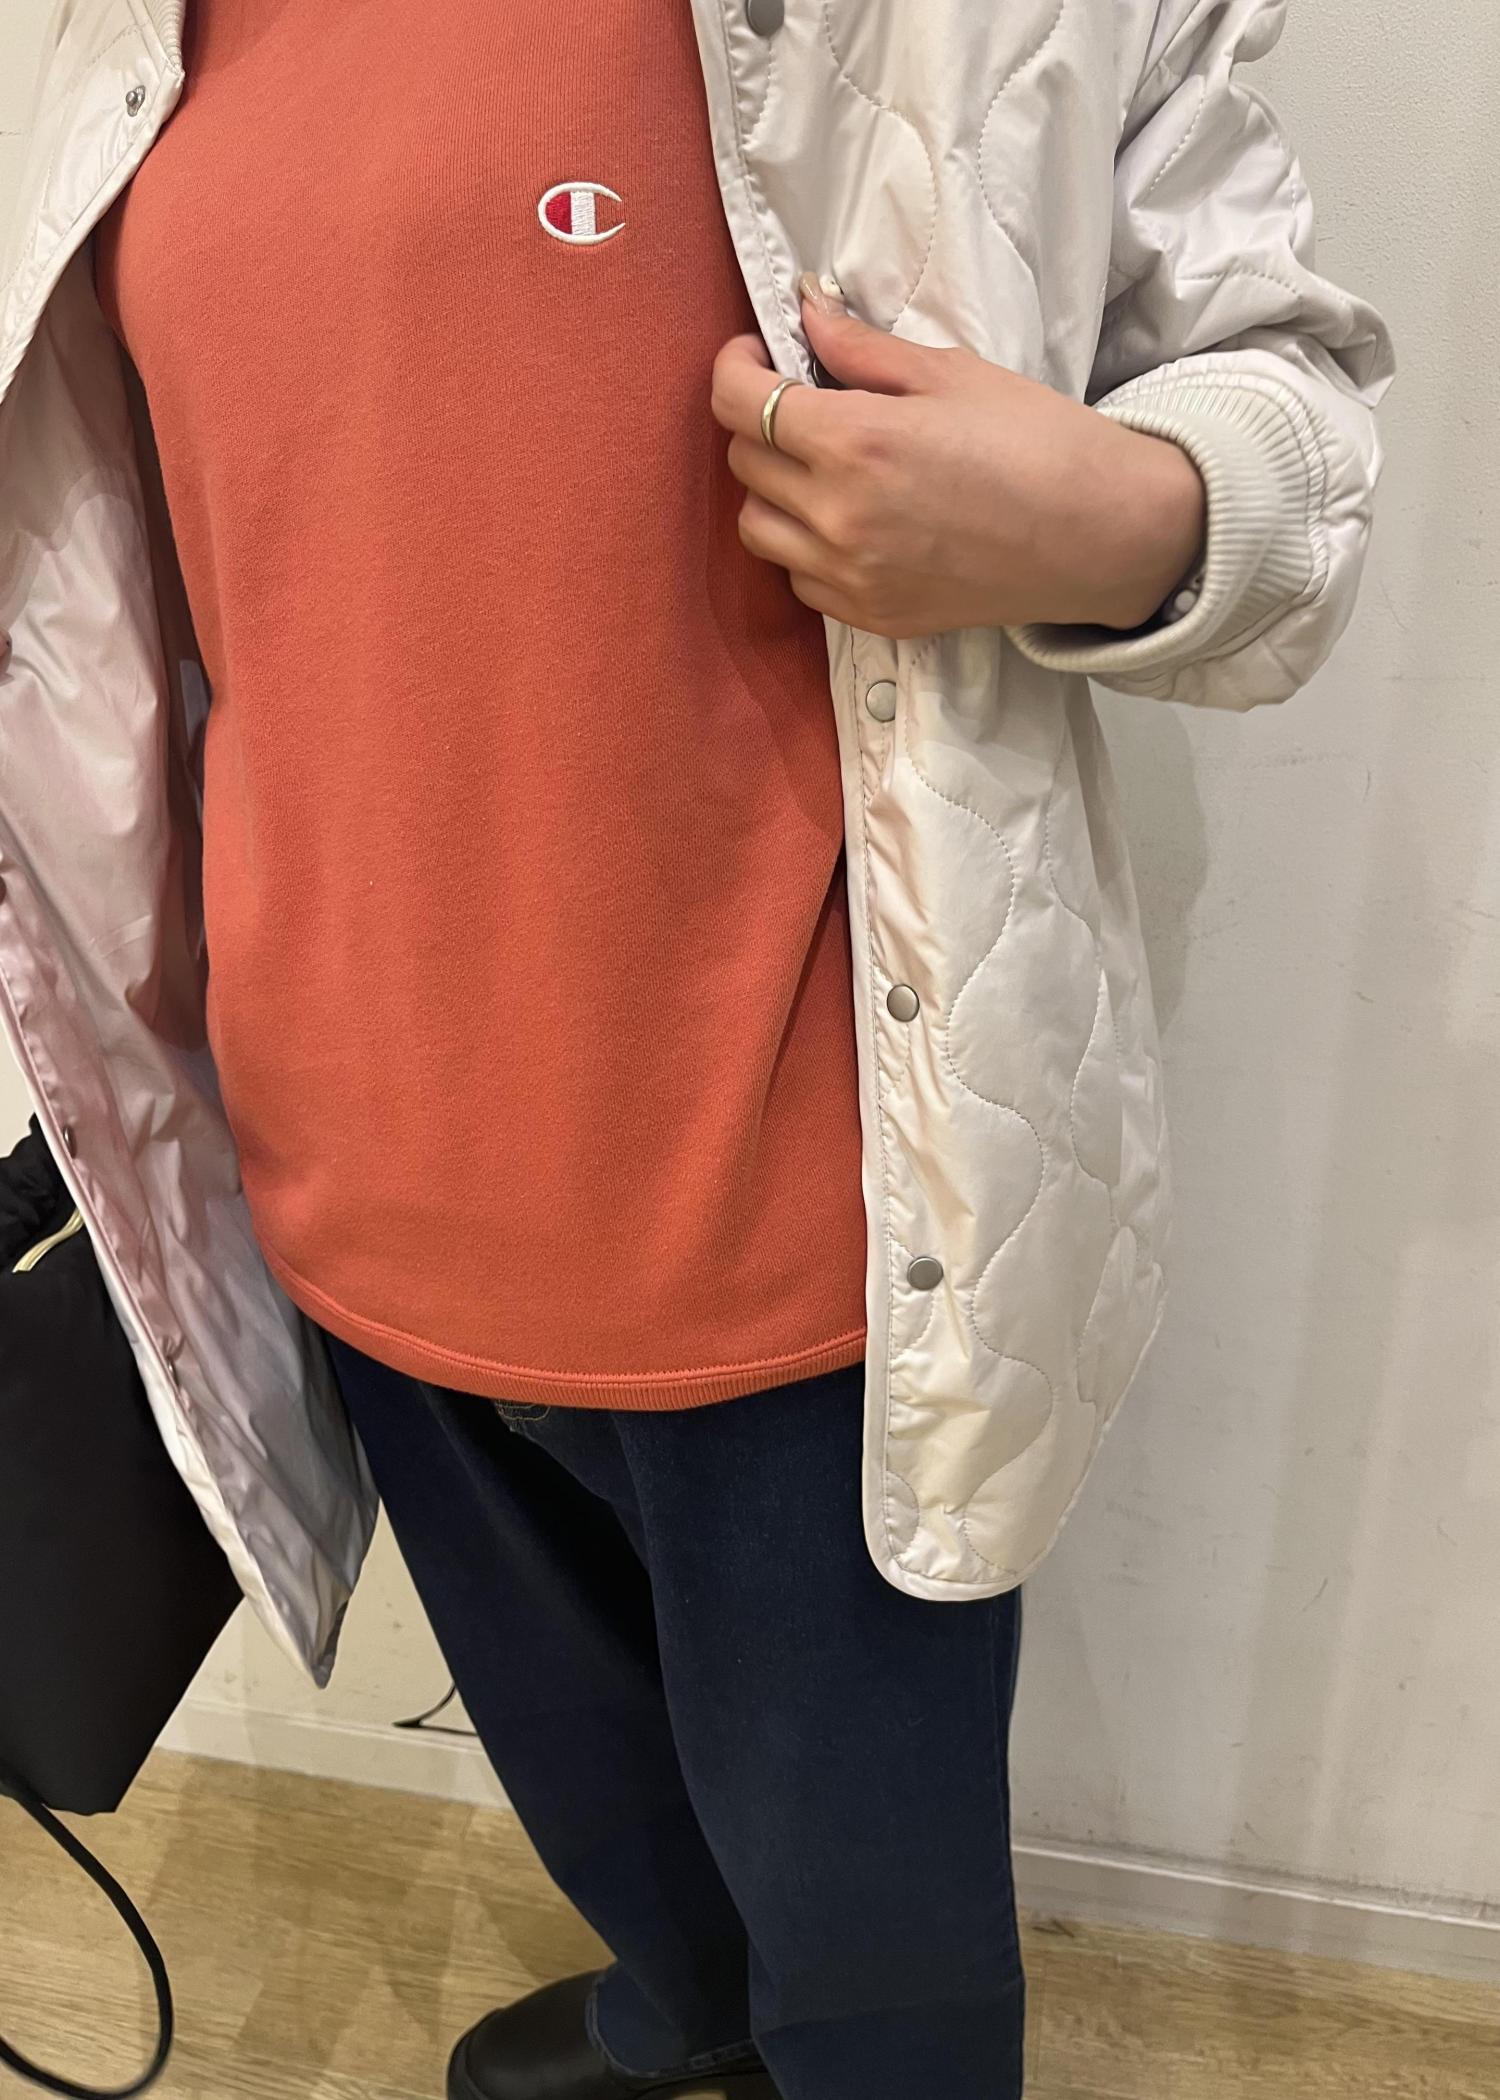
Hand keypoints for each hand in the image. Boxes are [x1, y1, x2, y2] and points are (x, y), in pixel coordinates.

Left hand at [711, 273, 1206, 641]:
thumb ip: (861, 349)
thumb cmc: (1038, 441)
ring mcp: (851, 575)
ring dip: (774, 491)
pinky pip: (799, 580)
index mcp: (854, 443)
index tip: (756, 353)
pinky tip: (853, 522)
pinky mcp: (871, 615)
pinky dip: (807, 549)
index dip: (735, 367)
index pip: (740, 403)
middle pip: (743, 463)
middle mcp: (839, 517)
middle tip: (805, 405)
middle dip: (760, 424)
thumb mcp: (950, 374)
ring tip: (822, 469)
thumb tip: (805, 310)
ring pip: (757, 528)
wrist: (1101, 534)